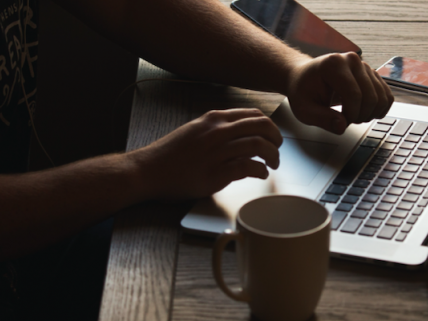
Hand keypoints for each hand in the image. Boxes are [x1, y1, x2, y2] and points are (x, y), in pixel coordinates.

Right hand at [128, 108, 282, 199]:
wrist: (149, 170)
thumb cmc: (170, 154)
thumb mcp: (195, 130)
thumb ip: (217, 128)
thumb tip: (239, 132)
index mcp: (214, 119)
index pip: (253, 114)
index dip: (268, 125)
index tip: (272, 135)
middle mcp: (218, 131)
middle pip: (262, 126)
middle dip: (276, 137)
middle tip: (278, 148)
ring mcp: (218, 151)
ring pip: (259, 145)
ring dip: (273, 156)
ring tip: (273, 164)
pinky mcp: (216, 173)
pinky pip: (249, 167)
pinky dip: (261, 171)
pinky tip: (261, 174)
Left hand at [285, 52, 393, 133]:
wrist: (305, 77)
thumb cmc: (303, 91)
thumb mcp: (304, 109)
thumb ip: (322, 119)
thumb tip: (341, 127)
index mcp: (334, 64)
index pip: (354, 95)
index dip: (350, 115)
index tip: (340, 121)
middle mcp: (352, 60)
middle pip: (371, 97)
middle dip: (361, 116)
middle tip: (346, 120)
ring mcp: (364, 66)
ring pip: (381, 97)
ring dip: (370, 113)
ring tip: (353, 115)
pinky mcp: (372, 74)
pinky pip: (386, 95)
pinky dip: (379, 109)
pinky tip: (364, 112)